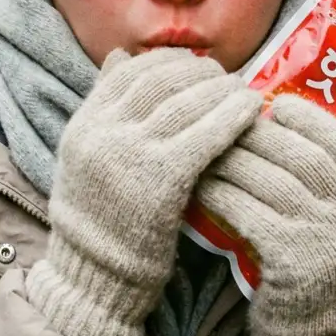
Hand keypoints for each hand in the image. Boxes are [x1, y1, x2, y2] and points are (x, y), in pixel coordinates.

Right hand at [28, 48, 262, 335]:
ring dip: (221, 88)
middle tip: (225, 76)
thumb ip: (104, 108)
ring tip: (244, 90)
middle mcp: (102, 132)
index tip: (195, 67)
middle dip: (198, 72)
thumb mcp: (87, 157)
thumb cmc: (101, 221)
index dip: (168, 62)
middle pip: (160, 79)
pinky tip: (251, 110)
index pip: (130, 70)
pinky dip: (232, 116)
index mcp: (83, 123)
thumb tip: (122, 56)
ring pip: (186, 101)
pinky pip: (205, 134)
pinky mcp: (161, 179)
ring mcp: (130, 154)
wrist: (94, 279)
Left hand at [196, 94, 335, 335]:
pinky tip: (200, 188)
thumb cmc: (314, 254)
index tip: (275, 105)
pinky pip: (250, 215)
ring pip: (272, 182)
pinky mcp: (295, 264)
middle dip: (256, 136)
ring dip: (231, 162)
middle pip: (303, 157)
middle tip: (220, 123)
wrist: (315, 330)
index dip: (308, 118)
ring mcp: (329, 241)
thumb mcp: (333, 213)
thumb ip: (317, 172)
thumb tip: (268, 112)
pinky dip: (221, 197)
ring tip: (202, 151)